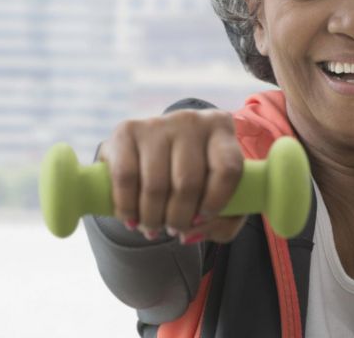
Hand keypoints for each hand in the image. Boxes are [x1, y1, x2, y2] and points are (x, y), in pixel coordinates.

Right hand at [98, 109, 245, 243]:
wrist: (156, 148)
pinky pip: (126, 178)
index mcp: (221, 128)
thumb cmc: (197, 176)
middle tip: (174, 230)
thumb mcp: (222, 195)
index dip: (216, 203)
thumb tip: (190, 233)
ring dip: (153, 219)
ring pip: (155, 185)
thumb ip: (222, 222)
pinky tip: (132, 220)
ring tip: (153, 228)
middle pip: (187, 182)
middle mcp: (191, 120)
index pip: (227, 169)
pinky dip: (127, 208)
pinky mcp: (127, 130)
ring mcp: (157, 123)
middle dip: (179, 219)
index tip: (202, 218)